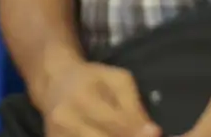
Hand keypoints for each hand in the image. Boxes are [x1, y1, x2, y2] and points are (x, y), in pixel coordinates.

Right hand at [43, 61, 160, 136]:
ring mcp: (58, 135)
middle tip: (142, 135)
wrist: (54, 82)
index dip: (138, 133)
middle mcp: (65, 120)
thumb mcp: (118, 81)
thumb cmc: (91, 79)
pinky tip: (106, 134)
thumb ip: (135, 106)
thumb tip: (152, 133)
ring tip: (123, 133)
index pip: (116, 124)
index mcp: (81, 98)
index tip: (156, 133)